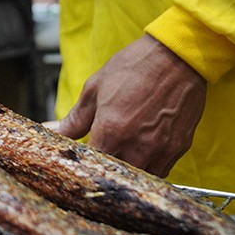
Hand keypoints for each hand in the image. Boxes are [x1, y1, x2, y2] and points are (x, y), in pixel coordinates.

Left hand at [50, 36, 206, 176]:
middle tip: (102, 157)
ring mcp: (160, 149)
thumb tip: (55, 132)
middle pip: (116, 175)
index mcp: (112, 130)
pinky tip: (142, 152)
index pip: (91, 165)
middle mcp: (137, 145)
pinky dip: (149, 167)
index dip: (84, 165)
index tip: (81, 160)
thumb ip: (76, 118)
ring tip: (123, 154)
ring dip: (128, 170)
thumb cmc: (135, 68)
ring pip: (139, 177)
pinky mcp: (178, 148)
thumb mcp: (96, 87)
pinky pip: (161, 171)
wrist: (177, 57)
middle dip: (105, 169)